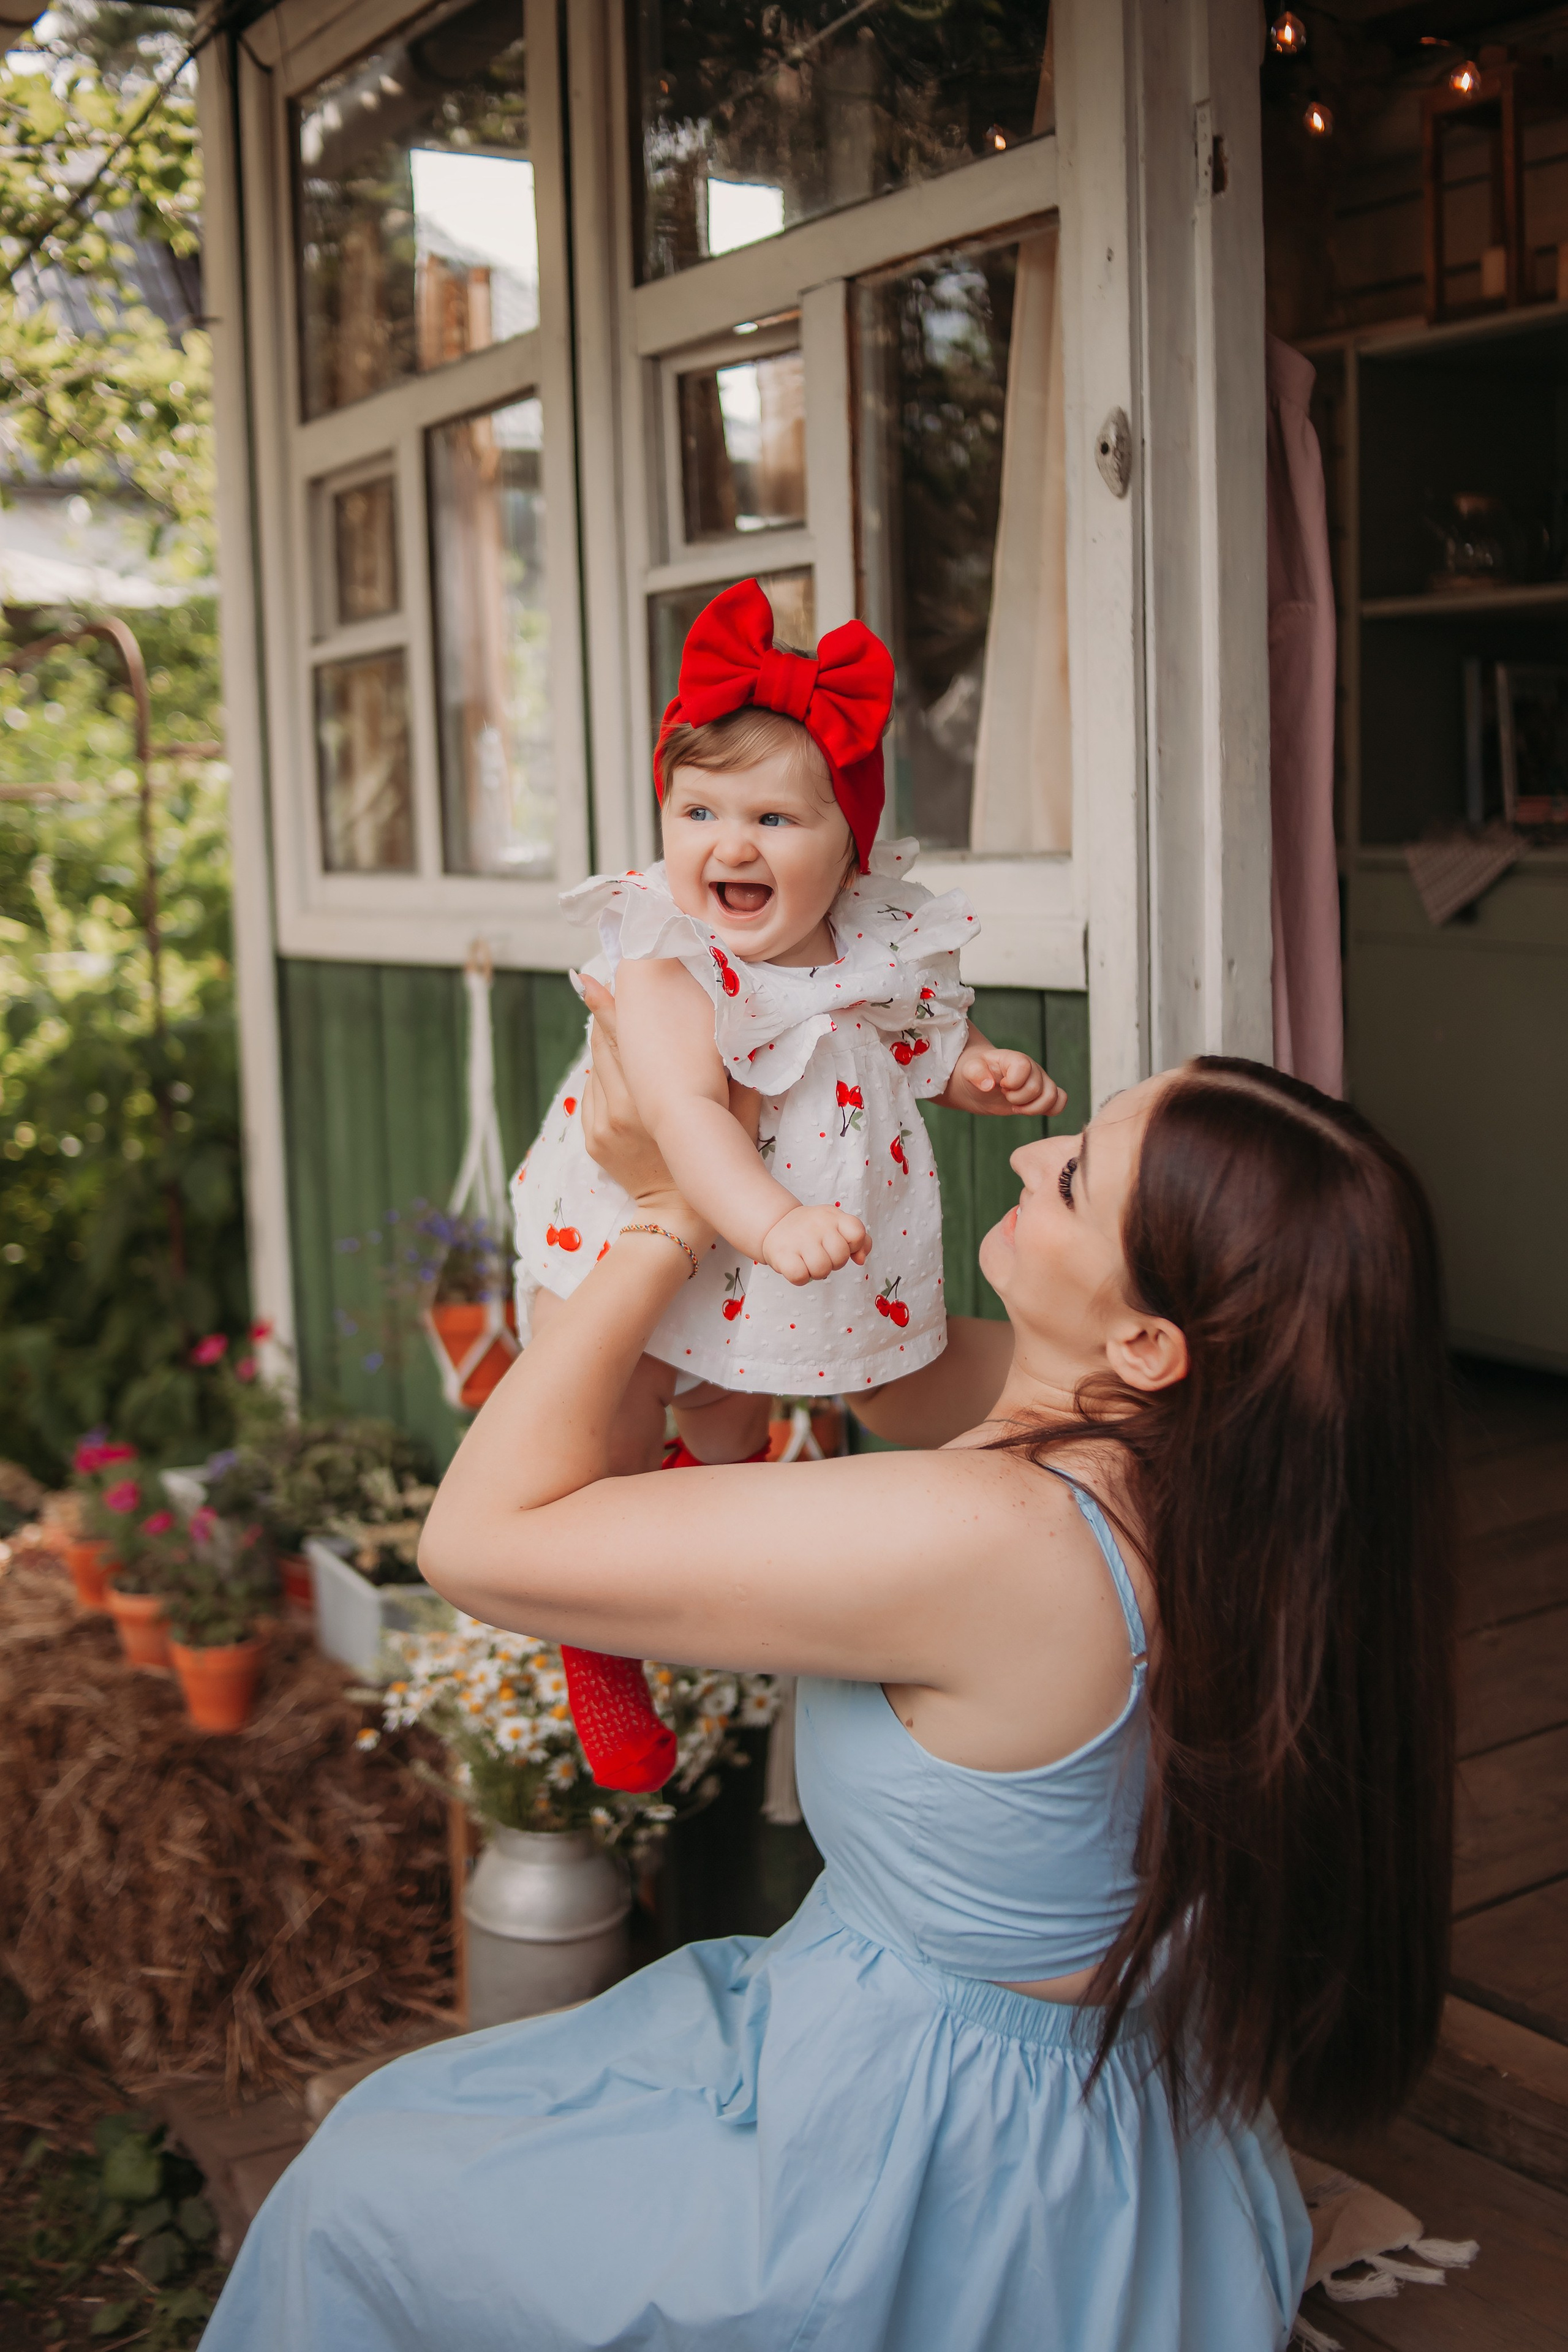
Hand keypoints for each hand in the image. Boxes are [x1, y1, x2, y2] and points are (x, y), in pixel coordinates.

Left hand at [579, 974, 712, 1247]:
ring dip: (605, 1043)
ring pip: (595, 1066)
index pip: (621, 1038)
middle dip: (605, 1014)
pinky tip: (620, 1068)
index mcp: (650, 1100)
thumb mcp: (734, 1116)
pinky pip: (592, 1092)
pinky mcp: (591, 1136)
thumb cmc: (715, 1161)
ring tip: (617, 1023)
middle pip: (602, 1046)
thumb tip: (735, 1027)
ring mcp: (600, 1123)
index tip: (595, 976)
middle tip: (609, 986)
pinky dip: (603, 1076)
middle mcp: (618, 1108)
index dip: (608, 1003)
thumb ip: (736, 1073)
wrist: (676, 1217)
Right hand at [760, 1203, 870, 1285]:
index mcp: (834, 1217)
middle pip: (840, 1257)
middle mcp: (818, 1224)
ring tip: (810, 1262)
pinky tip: (798, 1267)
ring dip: (817, 1272)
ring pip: (822, 1269)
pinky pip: (800, 1277)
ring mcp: (800, 1238)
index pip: (857, 1234)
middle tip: (823, 1255)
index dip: (854, 1246)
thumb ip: (859, 1241)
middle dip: (835, 1263)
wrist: (777, 1223)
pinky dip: (801, 1278)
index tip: (842, 1245)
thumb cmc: (814, 1231)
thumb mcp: (838, 1226)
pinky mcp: (782, 1254)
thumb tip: (860, 1259)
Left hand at [952, 1043, 1065, 1118]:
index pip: (1024, 1068)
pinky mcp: (1042, 1095)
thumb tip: (988, 1085)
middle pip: (1037, 1089)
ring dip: (1032, 1108)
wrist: (980, 1080)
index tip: (1000, 1085)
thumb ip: (976, 1074)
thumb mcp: (969, 1070)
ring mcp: (1039, 1081)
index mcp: (1015, 1059)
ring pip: (1052, 1097)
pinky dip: (1049, 1110)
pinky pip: (1060, 1101)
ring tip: (1016, 1106)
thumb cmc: (975, 1072)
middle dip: (1017, 1099)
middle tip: (1005, 1096)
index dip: (1012, 1083)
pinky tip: (1028, 1110)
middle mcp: (1032, 1068)